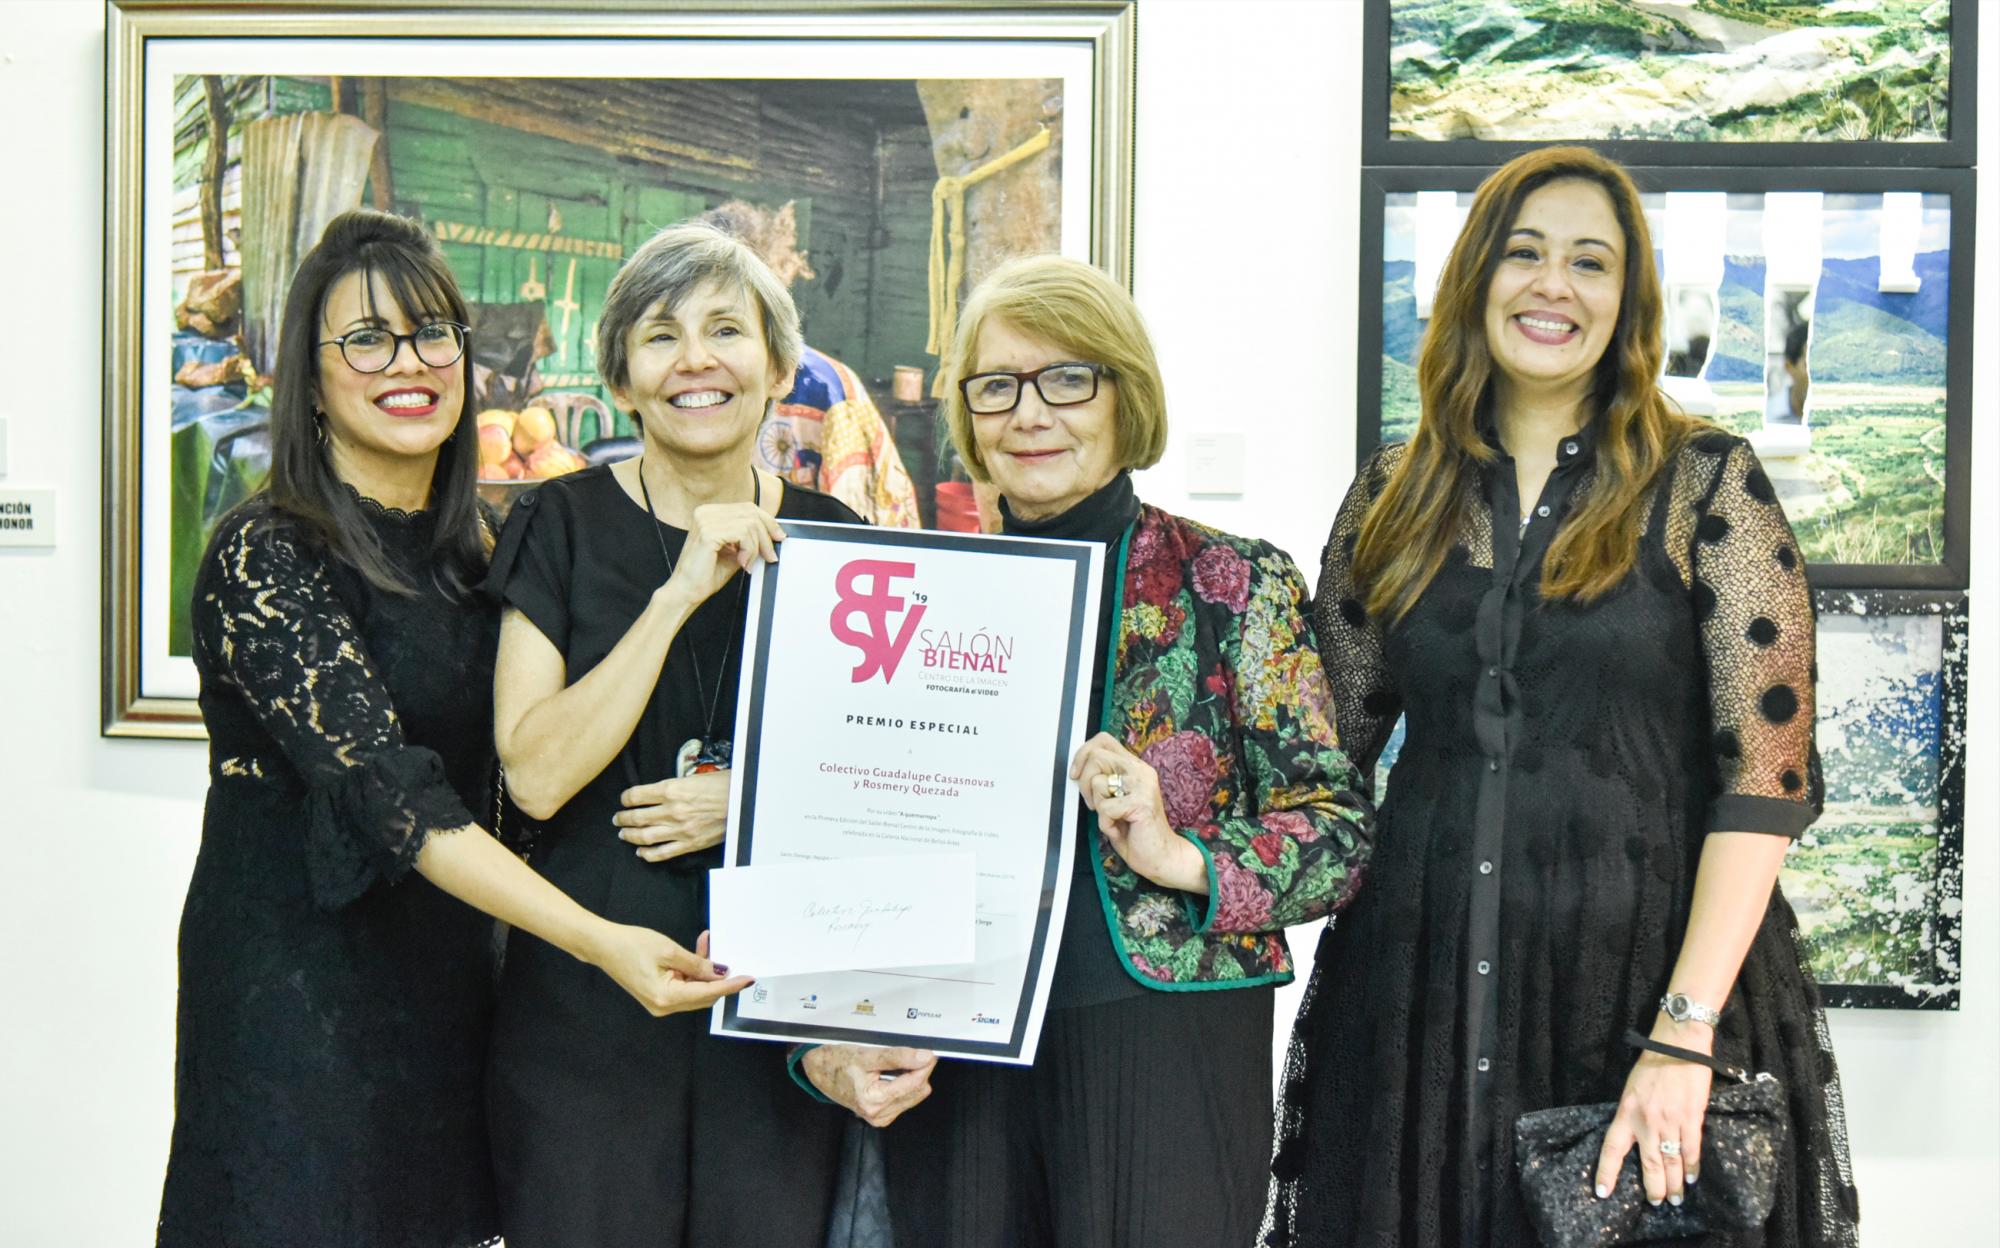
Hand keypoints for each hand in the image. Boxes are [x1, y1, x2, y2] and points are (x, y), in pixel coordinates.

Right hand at [588, 926, 751, 1017]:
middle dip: (717, 975)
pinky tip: (695, 951)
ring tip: (705, 943)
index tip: (749, 979)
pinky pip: (683, 986)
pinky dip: (692, 971)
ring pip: (695, 990)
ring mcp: (660, 1003)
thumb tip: (719, 973)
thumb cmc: (631, 945)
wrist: (602, 946)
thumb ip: (697, 964)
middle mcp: (664, 1007)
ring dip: (704, 970)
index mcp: (666, 998)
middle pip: (703, 996)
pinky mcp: (658, 995)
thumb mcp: (669, 950)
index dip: (730, 985)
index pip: (708, 994)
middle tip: (723, 950)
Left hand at [616, 769, 728, 862]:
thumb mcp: (695, 777)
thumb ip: (675, 787)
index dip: (625, 798)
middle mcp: (671, 810)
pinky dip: (648, 854)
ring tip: (623, 834)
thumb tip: (661, 794)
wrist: (745, 802)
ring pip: (644, 836)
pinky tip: (641, 852)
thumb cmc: (725, 785)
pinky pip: (662, 853)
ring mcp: (679, 829)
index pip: (636, 795)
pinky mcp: (689, 844)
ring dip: (630, 836)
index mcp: (672, 789)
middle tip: (618, 819)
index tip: (624, 800)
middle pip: (636, 817)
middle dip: (623, 818)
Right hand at [663, 502, 784, 605]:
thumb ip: (749, 539)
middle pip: (751, 512)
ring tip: (748, 563)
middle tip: (770, 555)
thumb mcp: (734, 551)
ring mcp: (705, 520)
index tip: (779, 536)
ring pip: (750, 524)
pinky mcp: (708, 533)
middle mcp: (706, 512)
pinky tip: (742, 563)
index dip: (767, 521)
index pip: (747, 508)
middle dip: (766, 535)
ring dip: (756, 547)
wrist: (686, 591)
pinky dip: (748, 550)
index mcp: (710, 513)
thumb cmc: (706, 574)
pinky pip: (743, 534)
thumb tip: (773, 534)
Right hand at [802, 1044, 937, 1127]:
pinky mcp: (881, 1116)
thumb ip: (898, 1057)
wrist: (820, 1072)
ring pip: (913, 1095)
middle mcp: (878, 1114)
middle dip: (918, 1071)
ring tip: (893, 1066)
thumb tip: (924, 1058)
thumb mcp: (867, 1055)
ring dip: (911, 1078)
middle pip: (917, 1090)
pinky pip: (904, 1100)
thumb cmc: (838, 1062)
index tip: (930, 1053)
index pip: (914, 1083)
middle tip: (911, 1055)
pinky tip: (890, 1077)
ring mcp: (880, 1117)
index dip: (925, 1066)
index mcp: (874, 1100)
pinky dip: (903, 1085)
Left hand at [1068, 732, 1207, 892]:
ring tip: (1114, 818)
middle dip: (1085, 783)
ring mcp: (1143, 785)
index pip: (1103, 740)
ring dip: (1097, 807)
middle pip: (1096, 756)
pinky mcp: (1141, 803)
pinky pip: (1104, 808)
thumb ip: (1104, 781)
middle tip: (1093, 804)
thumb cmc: (1136, 831)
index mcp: (1134, 767)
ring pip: (1097, 782)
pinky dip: (1105, 824)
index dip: (1083, 753)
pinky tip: (1119, 829)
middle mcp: (1140, 771)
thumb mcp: (1115, 799)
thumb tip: (1077, 770)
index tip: (1076, 774)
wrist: (1161, 857)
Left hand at [1594, 1020, 1713, 1206]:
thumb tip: (1637, 1139)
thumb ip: (1632, 1116)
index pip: (1612, 1149)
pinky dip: (1692, 1167)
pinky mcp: (1691, 1119)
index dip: (1607, 1172)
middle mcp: (1646, 1122)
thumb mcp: (1631, 1090)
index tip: (1603, 1192)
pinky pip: (1691, 1150)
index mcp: (1625, 1113)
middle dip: (1653, 1187)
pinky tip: (1691, 1178)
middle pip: (1649, 1164)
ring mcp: (1670, 1122)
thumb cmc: (1652, 1066)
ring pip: (1672, 1162)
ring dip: (1674, 1184)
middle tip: (1657, 1202)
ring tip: (1675, 1199)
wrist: (1678, 1046)